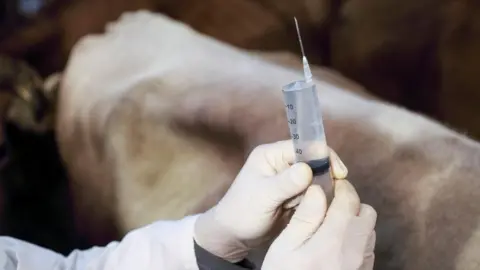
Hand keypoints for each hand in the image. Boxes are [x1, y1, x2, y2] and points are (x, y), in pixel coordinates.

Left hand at [193, 140, 347, 261]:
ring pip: (315, 180)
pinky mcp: (292, 195)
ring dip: (318, 193)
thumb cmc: (241, 212)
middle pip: (313, 162)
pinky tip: (312, 211)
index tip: (339, 174)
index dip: (324, 157)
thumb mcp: (263, 196)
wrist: (232, 236)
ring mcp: (287, 179)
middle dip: (323, 178)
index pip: (305, 146)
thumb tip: (308, 169)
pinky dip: (315, 202)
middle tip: (327, 196)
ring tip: (312, 206)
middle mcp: (280, 163)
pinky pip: (311, 194)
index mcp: (271, 154)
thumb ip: (285, 183)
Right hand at [262, 180, 376, 269]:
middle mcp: (354, 252)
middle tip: (329, 204)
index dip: (340, 186)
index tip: (329, 183)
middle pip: (367, 212)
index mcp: (333, 241)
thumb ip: (305, 217)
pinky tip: (336, 243)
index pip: (349, 200)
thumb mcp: (285, 246)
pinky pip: (368, 248)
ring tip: (331, 224)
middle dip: (350, 203)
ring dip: (354, 221)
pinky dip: (356, 238)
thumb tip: (318, 189)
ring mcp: (362, 265)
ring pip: (369, 230)